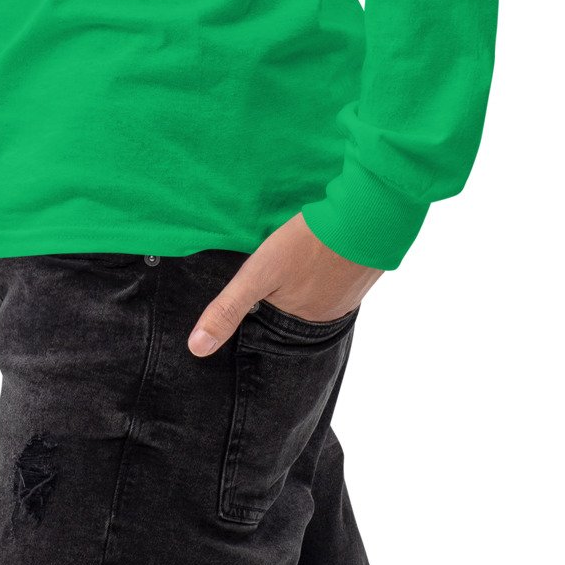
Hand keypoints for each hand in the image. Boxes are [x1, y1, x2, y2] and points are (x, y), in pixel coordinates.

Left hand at [186, 213, 383, 356]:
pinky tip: (323, 249)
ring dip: (309, 279)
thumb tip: (196, 349)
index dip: (263, 310)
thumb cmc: (309, 246)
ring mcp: (350, 292)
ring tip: (298, 262)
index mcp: (302, 320)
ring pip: (320, 290)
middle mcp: (328, 315)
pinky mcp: (362, 269)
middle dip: (287, 296)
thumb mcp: (259, 274)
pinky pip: (339, 274)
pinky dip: (328, 265)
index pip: (274, 324)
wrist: (367, 215)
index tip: (256, 298)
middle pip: (298, 309)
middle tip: (278, 274)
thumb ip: (229, 308)